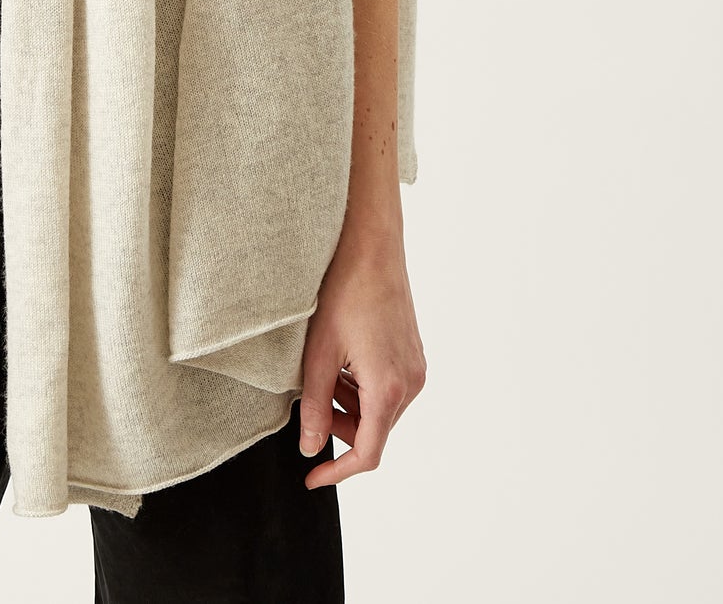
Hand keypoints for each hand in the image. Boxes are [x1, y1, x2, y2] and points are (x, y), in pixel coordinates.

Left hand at [295, 226, 426, 488]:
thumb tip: (310, 447)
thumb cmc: (343, 291)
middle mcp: (410, 384)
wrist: (371, 245)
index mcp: (388, 389)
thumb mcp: (318, 353)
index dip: (336, 471)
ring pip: (380, 410)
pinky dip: (362, 387)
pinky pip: (388, 388)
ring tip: (322, 371)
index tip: (310, 477)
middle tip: (307, 404)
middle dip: (339, 429)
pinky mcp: (413, 354)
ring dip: (349, 406)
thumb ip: (314, 405)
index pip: (367, 453)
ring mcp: (415, 368)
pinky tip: (341, 358)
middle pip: (374, 432)